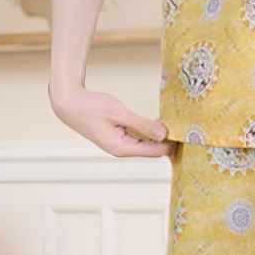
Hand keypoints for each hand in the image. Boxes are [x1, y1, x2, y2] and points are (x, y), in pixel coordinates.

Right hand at [51, 87, 180, 161]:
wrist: (68, 102)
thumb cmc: (90, 106)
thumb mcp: (119, 113)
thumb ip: (143, 124)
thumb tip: (164, 135)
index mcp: (121, 148)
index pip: (155, 151)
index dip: (172, 143)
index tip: (186, 133)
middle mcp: (121, 149)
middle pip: (152, 149)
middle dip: (168, 139)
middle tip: (185, 126)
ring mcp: (119, 143)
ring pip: (146, 142)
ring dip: (158, 133)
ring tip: (175, 123)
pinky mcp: (117, 136)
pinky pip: (138, 136)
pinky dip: (148, 129)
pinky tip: (158, 120)